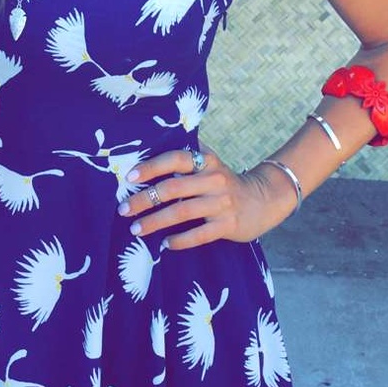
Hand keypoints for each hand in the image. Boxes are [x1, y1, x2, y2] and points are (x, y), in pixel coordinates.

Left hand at [118, 144, 288, 249]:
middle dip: (144, 199)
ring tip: (136, 230)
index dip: (151, 166)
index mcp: (206, 161)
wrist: (263, 200)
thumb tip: (151, 142)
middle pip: (173, 188)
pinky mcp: (228, 225)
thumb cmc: (225, 181)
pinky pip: (200, 234)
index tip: (129, 176)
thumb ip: (187, 154)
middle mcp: (214, 179)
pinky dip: (181, 240)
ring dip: (155, 222)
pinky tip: (165, 244)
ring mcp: (222, 203)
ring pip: (182, 212)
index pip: (175, 159)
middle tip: (123, 209)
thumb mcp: (210, 163)